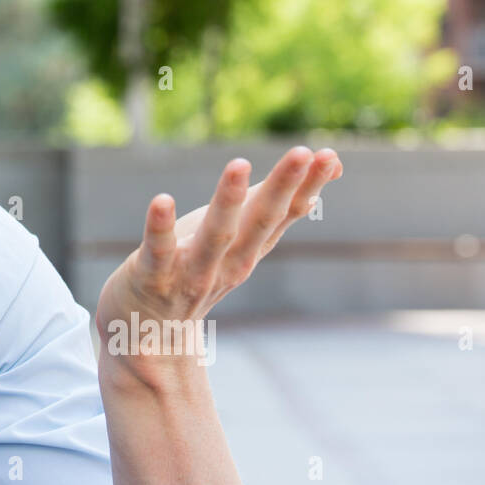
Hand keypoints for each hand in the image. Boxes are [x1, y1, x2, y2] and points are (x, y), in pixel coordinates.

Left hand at [95, 147, 341, 382]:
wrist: (149, 332)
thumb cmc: (197, 268)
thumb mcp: (242, 235)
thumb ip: (278, 201)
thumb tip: (334, 165)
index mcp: (251, 249)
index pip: (286, 214)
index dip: (308, 185)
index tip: (329, 154)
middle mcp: (230, 263)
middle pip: (260, 222)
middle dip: (282, 187)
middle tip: (304, 153)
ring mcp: (192, 273)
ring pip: (215, 237)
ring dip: (228, 202)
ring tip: (240, 164)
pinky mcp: (153, 277)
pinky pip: (159, 251)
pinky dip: (160, 227)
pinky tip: (162, 200)